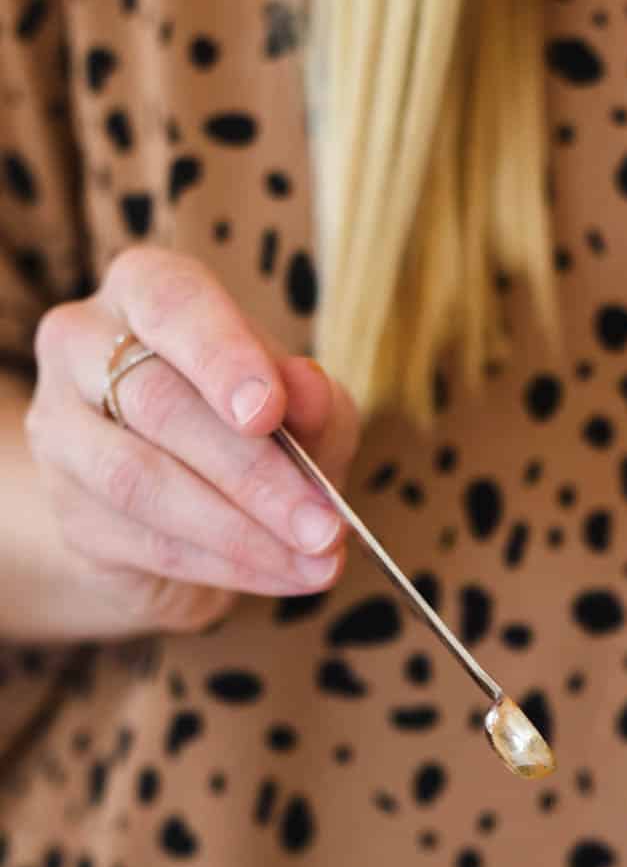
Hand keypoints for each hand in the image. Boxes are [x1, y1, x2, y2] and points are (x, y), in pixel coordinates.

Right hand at [26, 247, 357, 637]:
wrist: (181, 508)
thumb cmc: (246, 426)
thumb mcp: (299, 405)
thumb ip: (311, 398)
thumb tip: (310, 389)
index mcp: (144, 290)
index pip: (171, 304)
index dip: (221, 357)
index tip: (269, 411)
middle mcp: (81, 346)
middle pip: (158, 404)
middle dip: (254, 472)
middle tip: (325, 522)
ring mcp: (62, 431)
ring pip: (142, 481)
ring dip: (242, 531)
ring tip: (317, 559)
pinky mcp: (72, 512)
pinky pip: (149, 543)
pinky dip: (228, 565)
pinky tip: (283, 575)